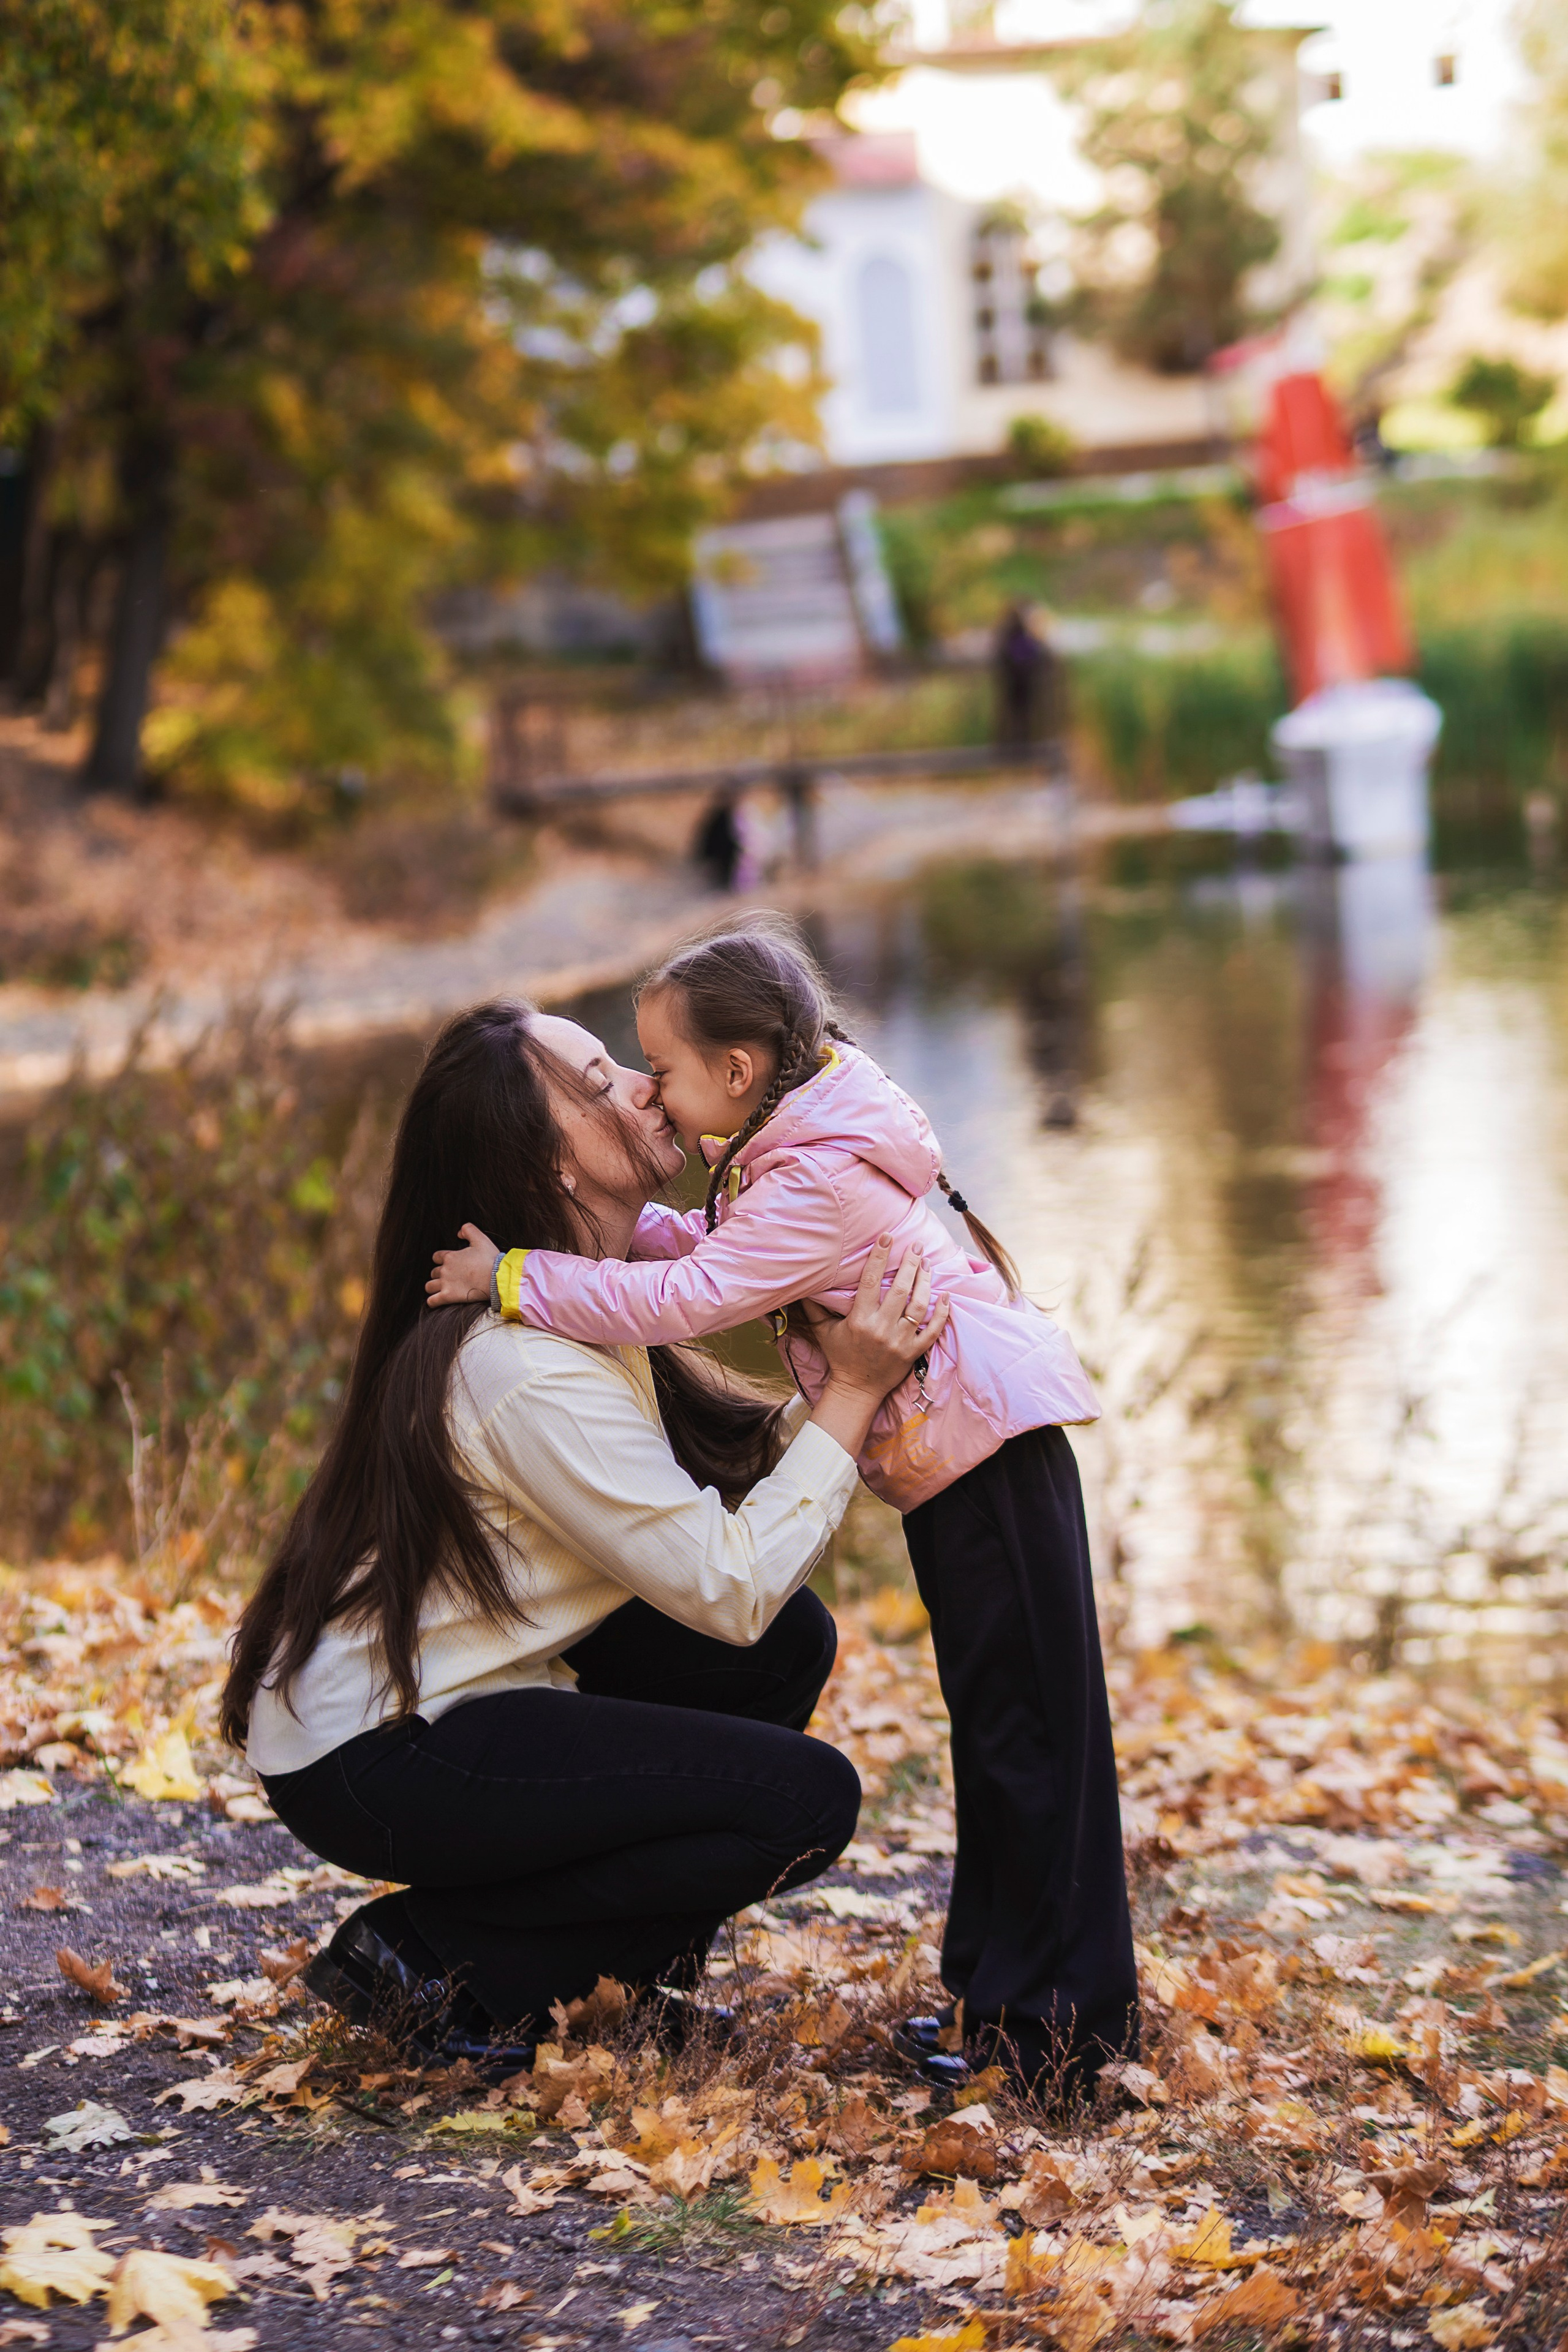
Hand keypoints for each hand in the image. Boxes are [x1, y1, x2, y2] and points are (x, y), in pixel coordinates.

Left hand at [426, 1222, 500, 1307]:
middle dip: (439, 1274)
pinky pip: (432, 1301)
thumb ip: (468, 1230)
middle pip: (433, 1272)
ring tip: (441, 1290)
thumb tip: (458, 1233)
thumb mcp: (480, 1239)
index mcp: (450, 1256)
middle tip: (449, 1278)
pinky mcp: (448, 1296)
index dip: (441, 1260)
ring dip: (433, 1287)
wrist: (496, 1278)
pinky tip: (437, 1301)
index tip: (450, 1264)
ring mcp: (445, 1284)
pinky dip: (432, 1301)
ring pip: (429, 1286)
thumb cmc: (490, 1259)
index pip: (436, 1257)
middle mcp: (445, 1270)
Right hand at [803, 1236, 947, 1461]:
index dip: (879, 1257)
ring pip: (918, 1306)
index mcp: (859, 1320)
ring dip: (925, 1283)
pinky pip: (933, 1331)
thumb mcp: (823, 1330)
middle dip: (910, 1264)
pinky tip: (947, 1295)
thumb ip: (814, 1306)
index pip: (870, 1281)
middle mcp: (881, 1329)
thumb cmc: (840, 1356)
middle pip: (899, 1290)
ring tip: (928, 1264)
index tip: (887, 1237)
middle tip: (917, 1245)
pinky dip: (942, 1313)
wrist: (857, 1390)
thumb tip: (803, 1283)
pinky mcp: (913, 1353)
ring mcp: (900, 1341)